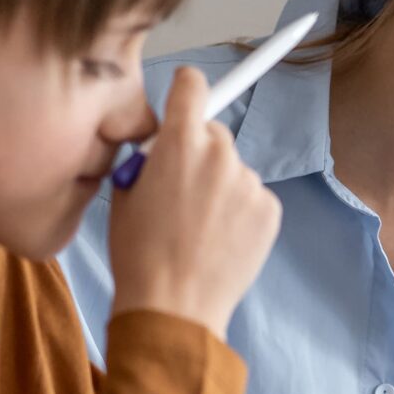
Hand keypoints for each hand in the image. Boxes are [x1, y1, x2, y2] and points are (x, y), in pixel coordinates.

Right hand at [108, 66, 280, 338]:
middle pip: (213, 133)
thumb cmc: (139, 254)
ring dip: (220, 186)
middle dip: (198, 152)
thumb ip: (146, 159)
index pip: (192, 86)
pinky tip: (219, 239)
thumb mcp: (124, 195)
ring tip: (198, 228)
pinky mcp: (269, 210)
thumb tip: (158, 146)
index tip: (187, 93)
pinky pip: (252, 198)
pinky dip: (240, 212)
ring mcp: (249, 182)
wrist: (173, 306)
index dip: (186, 89)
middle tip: (180, 191)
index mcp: (178, 142)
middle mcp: (219, 154)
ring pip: (233, 170)